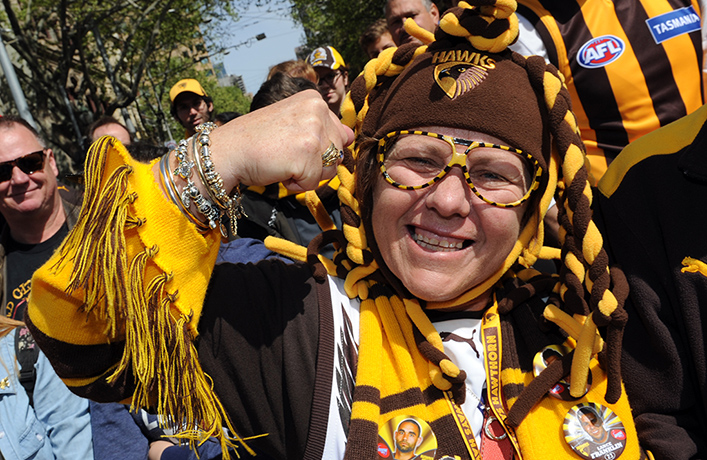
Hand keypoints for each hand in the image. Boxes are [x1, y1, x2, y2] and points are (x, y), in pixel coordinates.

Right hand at [209, 89, 353, 192]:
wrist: (228, 150)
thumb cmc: (257, 140)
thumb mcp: (294, 122)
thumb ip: (323, 128)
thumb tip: (351, 136)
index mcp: (314, 100)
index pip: (340, 135)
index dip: (318, 148)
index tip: (293, 143)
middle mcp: (317, 111)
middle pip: (337, 153)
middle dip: (315, 163)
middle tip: (286, 153)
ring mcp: (313, 132)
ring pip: (329, 169)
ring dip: (307, 174)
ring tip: (283, 161)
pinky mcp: (306, 155)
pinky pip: (313, 182)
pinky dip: (296, 184)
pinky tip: (279, 170)